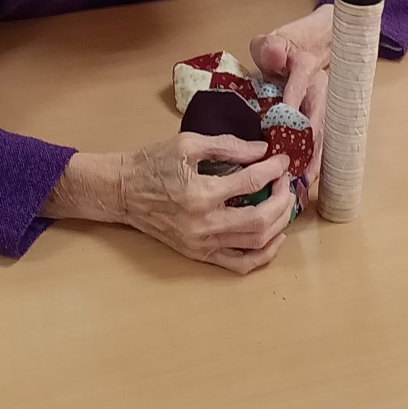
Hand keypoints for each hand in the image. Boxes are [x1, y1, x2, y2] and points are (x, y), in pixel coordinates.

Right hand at [121, 133, 293, 273]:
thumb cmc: (152, 164)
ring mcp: (201, 244)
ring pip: (255, 243)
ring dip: (279, 224)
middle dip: (282, 199)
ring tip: (284, 204)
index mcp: (200, 194)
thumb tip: (262, 151)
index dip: (273, 169)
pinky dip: (263, 255)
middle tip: (286, 182)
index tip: (283, 160)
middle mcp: (203, 224)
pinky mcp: (199, 254)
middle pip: (261, 219)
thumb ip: (228, 146)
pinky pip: (239, 263)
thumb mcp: (187, 144)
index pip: (252, 182)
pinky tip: (275, 238)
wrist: (121, 191)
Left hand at [251, 5, 331, 184]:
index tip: (281, 126)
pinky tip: (308, 178)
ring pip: (322, 135)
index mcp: (306, 68)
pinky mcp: (321, 118)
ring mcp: (324, 105)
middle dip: (309, 145)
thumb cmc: (279, 49)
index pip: (299, 86)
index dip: (291, 104)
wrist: (300, 50)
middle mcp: (321, 89)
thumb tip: (274, 54)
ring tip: (305, 180)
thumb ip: (269, 47)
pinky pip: (321, 141)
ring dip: (315, 158)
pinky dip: (316, 160)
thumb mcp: (269, 42)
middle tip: (299, 168)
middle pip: (318, 118)